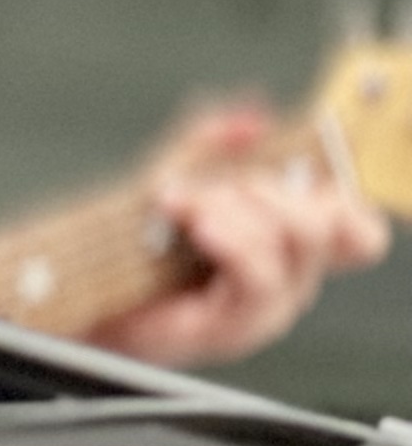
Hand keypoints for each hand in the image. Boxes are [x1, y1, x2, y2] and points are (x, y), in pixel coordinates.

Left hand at [98, 98, 388, 367]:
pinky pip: (261, 279)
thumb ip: (209, 143)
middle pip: (330, 222)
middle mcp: (291, 276)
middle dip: (269, 187)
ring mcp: (270, 305)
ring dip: (239, 206)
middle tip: (215, 185)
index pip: (355, 225)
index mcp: (288, 244)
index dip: (340, 191)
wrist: (90, 307)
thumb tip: (248, 118)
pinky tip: (199, 225)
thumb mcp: (172, 178)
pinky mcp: (239, 327)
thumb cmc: (138, 249)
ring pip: (298, 241)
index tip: (289, 166)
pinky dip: (233, 240)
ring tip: (183, 204)